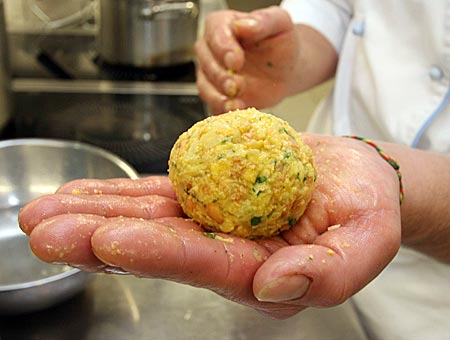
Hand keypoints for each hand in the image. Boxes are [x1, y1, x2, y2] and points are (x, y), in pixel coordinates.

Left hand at [19, 135, 400, 318]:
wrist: (356, 179)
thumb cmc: (366, 209)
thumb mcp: (367, 242)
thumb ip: (331, 273)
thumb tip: (274, 287)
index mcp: (263, 271)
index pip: (203, 264)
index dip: (157, 251)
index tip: (108, 242)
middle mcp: (228, 250)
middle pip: (159, 243)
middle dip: (100, 237)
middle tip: (45, 232)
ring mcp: (213, 221)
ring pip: (149, 216)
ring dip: (97, 212)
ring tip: (45, 212)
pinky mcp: (208, 194)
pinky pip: (160, 193)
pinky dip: (121, 191)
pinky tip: (86, 193)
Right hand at [195, 6, 299, 113]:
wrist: (285, 70)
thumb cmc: (280, 43)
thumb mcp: (280, 24)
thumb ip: (264, 20)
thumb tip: (244, 24)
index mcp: (223, 25)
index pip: (215, 33)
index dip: (223, 48)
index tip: (236, 61)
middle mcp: (212, 49)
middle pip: (206, 62)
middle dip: (220, 76)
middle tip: (236, 85)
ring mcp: (212, 74)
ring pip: (205, 86)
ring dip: (219, 96)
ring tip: (236, 102)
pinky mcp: (217, 95)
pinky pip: (212, 104)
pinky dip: (222, 109)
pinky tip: (235, 109)